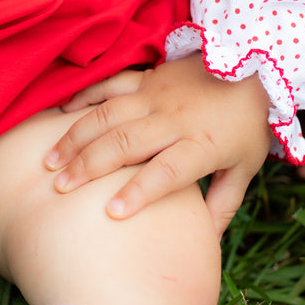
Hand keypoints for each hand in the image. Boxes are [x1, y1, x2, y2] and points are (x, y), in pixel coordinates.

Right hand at [43, 55, 271, 231]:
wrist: (253, 60)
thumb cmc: (246, 122)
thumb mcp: (245, 166)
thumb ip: (223, 205)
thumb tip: (206, 244)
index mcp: (202, 144)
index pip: (168, 170)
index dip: (140, 191)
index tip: (112, 212)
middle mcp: (174, 118)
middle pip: (126, 142)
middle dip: (90, 166)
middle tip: (60, 188)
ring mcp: (156, 94)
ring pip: (109, 114)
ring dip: (77, 137)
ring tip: (51, 161)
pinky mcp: (146, 78)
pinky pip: (109, 85)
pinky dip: (82, 98)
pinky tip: (59, 115)